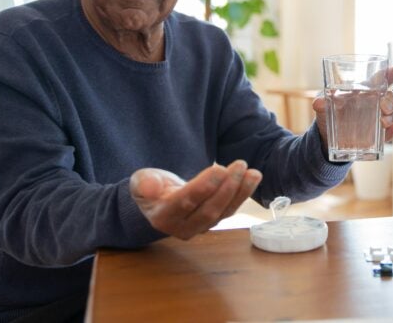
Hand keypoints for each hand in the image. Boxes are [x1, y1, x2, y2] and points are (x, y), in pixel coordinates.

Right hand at [130, 160, 262, 239]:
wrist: (158, 201)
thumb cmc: (150, 188)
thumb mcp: (140, 181)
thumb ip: (144, 183)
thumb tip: (150, 187)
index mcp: (163, 216)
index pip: (185, 202)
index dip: (203, 187)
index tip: (220, 169)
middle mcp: (182, 227)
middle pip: (209, 210)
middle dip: (227, 188)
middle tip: (240, 165)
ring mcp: (200, 227)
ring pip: (223, 212)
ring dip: (240, 192)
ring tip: (252, 173)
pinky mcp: (214, 221)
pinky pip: (230, 209)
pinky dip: (243, 194)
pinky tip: (253, 177)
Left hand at [313, 64, 392, 148]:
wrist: (327, 138)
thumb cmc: (328, 113)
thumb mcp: (323, 107)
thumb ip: (321, 102)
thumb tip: (318, 103)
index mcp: (366, 89)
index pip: (385, 77)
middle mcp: (376, 102)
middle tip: (383, 108)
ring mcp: (380, 118)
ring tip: (383, 122)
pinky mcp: (380, 135)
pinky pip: (392, 132)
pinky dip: (392, 132)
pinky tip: (388, 132)